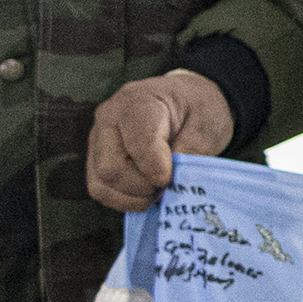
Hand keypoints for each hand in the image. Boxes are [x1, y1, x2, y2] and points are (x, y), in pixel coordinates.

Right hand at [87, 71, 233, 211]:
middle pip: (111, 169)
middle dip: (142, 187)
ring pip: (101, 184)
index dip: (155, 168)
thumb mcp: (207, 121)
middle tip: (167, 185)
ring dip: (133, 197)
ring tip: (157, 189)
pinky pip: (100, 190)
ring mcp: (97, 139)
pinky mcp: (95, 158)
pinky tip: (145, 193)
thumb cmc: (195, 109)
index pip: (138, 143)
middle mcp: (109, 119)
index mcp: (139, 102)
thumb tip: (176, 181)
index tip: (170, 178)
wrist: (181, 101)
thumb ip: (193, 149)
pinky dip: (123, 200)